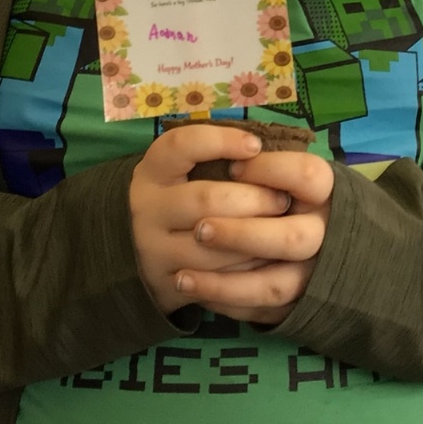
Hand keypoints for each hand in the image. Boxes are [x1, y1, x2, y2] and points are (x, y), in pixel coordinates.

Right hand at [129, 125, 292, 315]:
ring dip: (254, 236)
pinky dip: (245, 268)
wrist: (140, 251)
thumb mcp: (183, 170)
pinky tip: (266, 256)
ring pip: (213, 244)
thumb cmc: (180, 196)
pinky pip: (214, 278)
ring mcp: (153, 249)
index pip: (182, 146)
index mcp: (152, 171)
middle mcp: (147, 208)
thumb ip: (216, 156)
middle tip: (282, 199)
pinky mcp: (168, 282)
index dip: (221, 141)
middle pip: (205, 199)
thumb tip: (263, 148)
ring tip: (280, 227)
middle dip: (253, 198)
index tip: (255, 145)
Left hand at [172, 150, 335, 325]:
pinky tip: (194, 291)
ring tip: (180, 277)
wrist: (319, 240)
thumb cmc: (287, 195)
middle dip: (242, 235)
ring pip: (275, 286)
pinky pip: (261, 311)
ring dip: (224, 283)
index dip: (270, 170)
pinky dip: (225, 303)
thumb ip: (264, 168)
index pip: (309, 176)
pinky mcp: (296, 305)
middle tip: (200, 228)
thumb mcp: (283, 173)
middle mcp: (325, 234)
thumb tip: (233, 161)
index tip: (235, 167)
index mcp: (326, 194)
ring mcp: (314, 274)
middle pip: (292, 238)